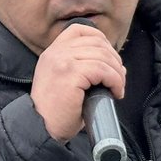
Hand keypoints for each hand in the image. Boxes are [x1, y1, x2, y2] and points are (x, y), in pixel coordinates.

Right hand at [31, 22, 125, 142]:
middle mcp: (55, 52)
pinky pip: (102, 70)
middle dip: (114, 59)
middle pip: (96, 42)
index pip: (80, 30)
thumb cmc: (57, 113)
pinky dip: (115, 80)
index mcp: (52, 52)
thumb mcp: (66, 82)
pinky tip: (115, 92)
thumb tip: (118, 66)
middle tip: (119, 79)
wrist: (41, 130)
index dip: (101, 40)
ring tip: (118, 88)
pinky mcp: (70, 73)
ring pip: (102, 56)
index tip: (110, 59)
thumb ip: (84, 69)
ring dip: (117, 72)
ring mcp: (62, 61)